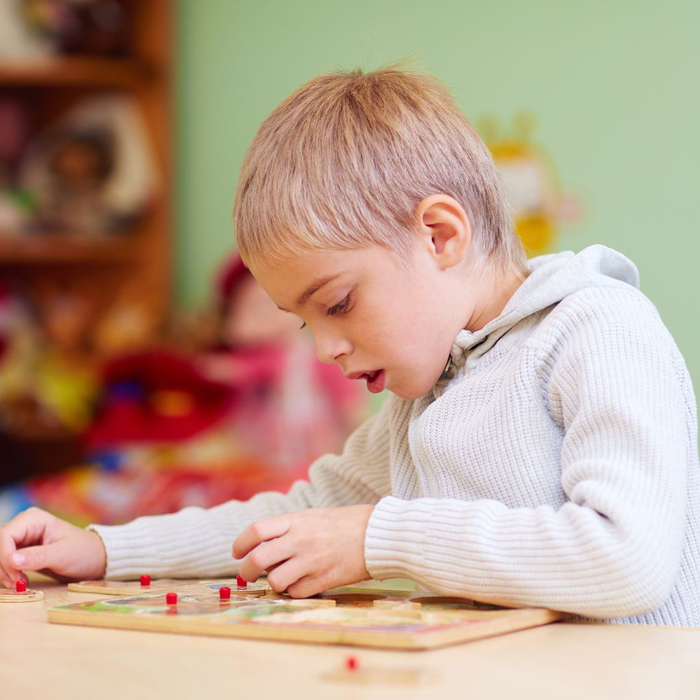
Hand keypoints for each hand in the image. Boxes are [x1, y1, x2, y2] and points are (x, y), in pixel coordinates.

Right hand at [0, 507, 106, 587]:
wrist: (92, 558)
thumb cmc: (82, 552)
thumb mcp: (62, 555)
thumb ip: (37, 557)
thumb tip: (12, 559)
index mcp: (34, 519)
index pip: (5, 535)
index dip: (4, 556)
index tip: (15, 576)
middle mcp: (24, 526)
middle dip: (4, 566)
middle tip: (18, 583)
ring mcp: (21, 539)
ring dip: (4, 572)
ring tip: (20, 584)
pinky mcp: (21, 551)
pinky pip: (5, 562)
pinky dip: (7, 574)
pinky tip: (20, 581)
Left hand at [233, 505, 373, 597]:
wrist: (376, 534)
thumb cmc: (343, 523)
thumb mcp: (312, 516)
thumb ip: (287, 529)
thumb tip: (260, 547)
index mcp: (296, 520)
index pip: (256, 531)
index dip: (240, 543)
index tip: (237, 552)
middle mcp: (300, 540)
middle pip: (257, 559)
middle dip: (246, 570)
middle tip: (247, 574)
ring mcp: (311, 561)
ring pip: (274, 581)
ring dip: (273, 582)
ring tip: (282, 577)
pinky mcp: (324, 580)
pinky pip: (296, 593)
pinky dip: (294, 591)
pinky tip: (303, 582)